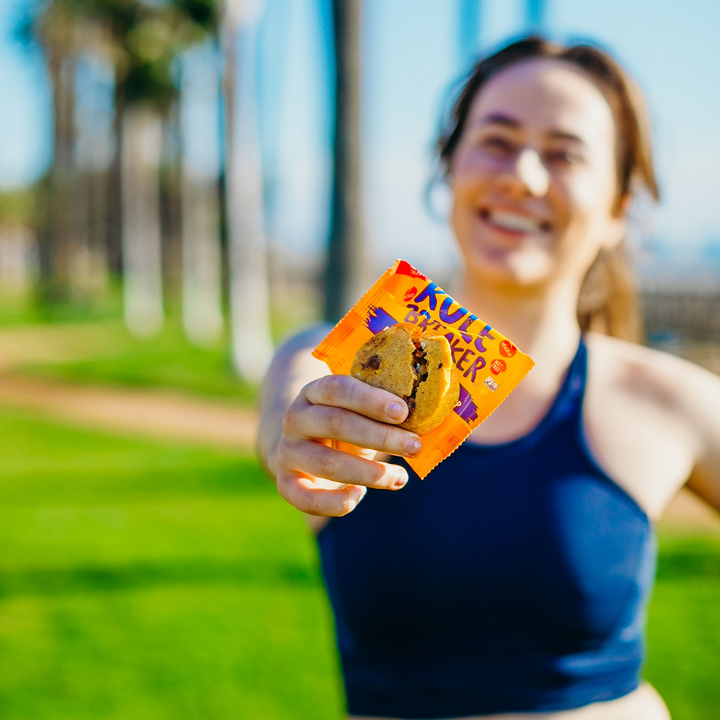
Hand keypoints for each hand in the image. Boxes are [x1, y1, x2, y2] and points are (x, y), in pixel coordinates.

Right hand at [276, 375, 421, 516]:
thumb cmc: (343, 424)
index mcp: (314, 391)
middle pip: (336, 423)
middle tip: (414, 446)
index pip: (338, 388)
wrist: (300, 446)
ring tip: (399, 477)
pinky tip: (360, 496)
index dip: (371, 400)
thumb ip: (382, 413)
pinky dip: (336, 502)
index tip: (403, 412)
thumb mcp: (356, 411)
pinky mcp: (286, 482)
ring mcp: (288, 451)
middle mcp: (296, 418)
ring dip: (369, 473)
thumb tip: (429, 424)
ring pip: (328, 463)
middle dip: (380, 436)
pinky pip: (307, 498)